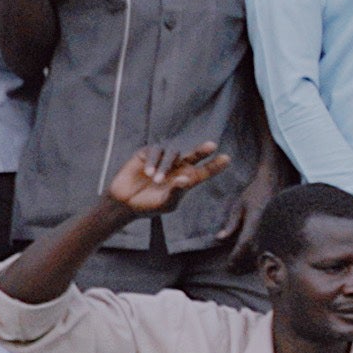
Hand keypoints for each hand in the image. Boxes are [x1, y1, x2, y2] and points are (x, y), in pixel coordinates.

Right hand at [103, 138, 233, 223]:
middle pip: (194, 155)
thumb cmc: (149, 206)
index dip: (215, 165)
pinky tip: (148, 174)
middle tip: (211, 145)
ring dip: (165, 166)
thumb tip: (185, 179)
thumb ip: (177, 192)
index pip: (204, 171)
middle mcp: (177, 167)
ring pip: (172, 153)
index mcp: (186, 179)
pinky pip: (154, 151)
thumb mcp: (166, 203)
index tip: (227, 158)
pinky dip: (153, 162)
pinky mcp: (147, 154)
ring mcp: (162, 159)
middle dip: (202, 150)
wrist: (125, 203)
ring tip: (155, 181)